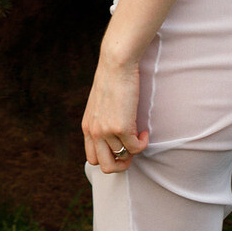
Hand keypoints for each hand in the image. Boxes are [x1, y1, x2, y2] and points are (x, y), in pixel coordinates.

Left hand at [82, 52, 149, 172]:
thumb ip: (102, 120)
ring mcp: (106, 131)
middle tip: (131, 150)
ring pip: (122, 158)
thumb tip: (116, 134)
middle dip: (121, 164)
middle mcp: (94, 132)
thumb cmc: (111, 79)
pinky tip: (144, 131)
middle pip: (105, 166)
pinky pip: (135, 148)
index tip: (120, 146)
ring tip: (139, 135)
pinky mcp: (121, 127)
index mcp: (87, 127)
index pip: (92, 158)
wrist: (116, 64)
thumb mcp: (100, 104)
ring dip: (134, 150)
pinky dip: (142, 143)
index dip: (109, 157)